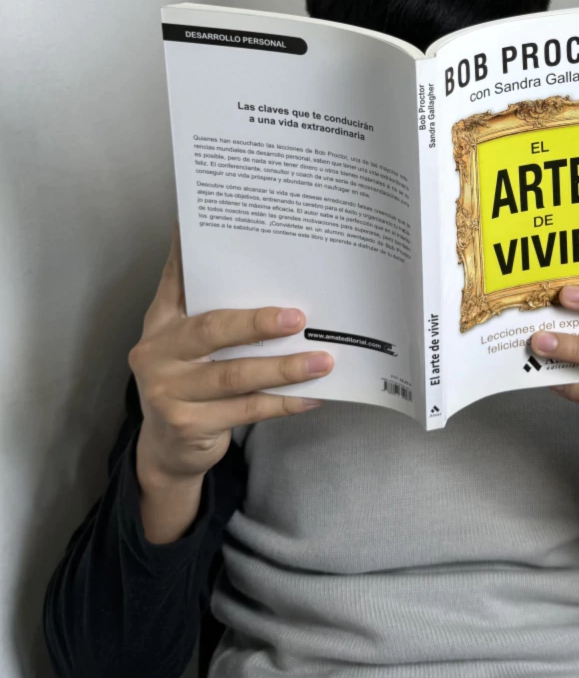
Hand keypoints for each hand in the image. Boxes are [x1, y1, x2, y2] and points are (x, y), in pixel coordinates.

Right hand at [129, 227, 333, 540]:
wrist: (167, 450)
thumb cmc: (189, 384)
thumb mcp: (185, 344)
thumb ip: (206, 307)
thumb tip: (250, 262)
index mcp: (161, 324)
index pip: (177, 280)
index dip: (190, 253)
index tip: (218, 227)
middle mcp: (157, 353)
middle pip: (212, 331)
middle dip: (258, 323)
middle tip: (298, 317)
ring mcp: (168, 391)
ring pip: (235, 376)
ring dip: (284, 368)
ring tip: (323, 361)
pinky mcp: (186, 425)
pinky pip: (247, 410)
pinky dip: (284, 403)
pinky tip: (314, 396)